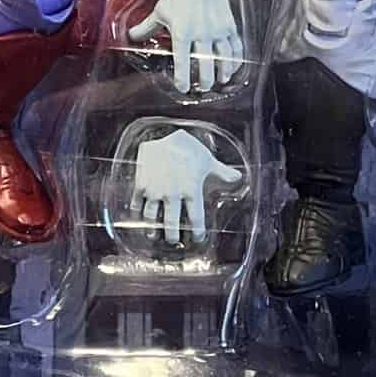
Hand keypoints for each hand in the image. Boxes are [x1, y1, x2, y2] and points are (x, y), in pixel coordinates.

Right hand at [119, 128, 242, 245]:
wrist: (165, 134)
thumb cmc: (189, 148)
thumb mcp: (208, 160)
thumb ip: (222, 172)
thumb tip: (238, 178)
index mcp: (191, 189)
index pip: (196, 218)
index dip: (198, 231)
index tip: (198, 239)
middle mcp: (173, 193)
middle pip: (171, 223)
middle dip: (172, 236)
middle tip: (173, 242)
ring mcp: (155, 190)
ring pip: (152, 217)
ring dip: (152, 229)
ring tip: (154, 236)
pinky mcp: (141, 184)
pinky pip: (137, 203)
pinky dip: (136, 213)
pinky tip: (138, 217)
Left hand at [125, 0, 242, 94]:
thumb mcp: (160, 11)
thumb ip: (146, 27)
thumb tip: (131, 36)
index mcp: (182, 30)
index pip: (182, 60)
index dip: (183, 77)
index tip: (183, 88)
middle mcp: (201, 31)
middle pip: (206, 63)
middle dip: (206, 79)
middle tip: (203, 88)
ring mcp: (218, 28)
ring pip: (224, 56)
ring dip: (223, 72)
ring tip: (220, 81)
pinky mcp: (229, 24)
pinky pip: (236, 45)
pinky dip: (236, 60)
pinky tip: (233, 68)